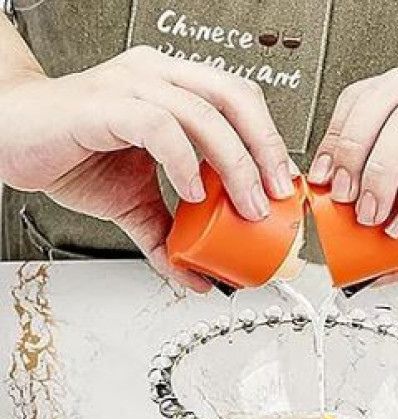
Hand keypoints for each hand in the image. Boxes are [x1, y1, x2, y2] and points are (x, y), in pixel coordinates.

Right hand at [0, 46, 292, 289]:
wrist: (10, 138)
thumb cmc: (73, 153)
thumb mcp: (136, 204)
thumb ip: (171, 236)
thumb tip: (199, 277)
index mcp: (174, 89)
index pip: (240, 102)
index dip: (270, 141)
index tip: (285, 187)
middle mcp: (158, 78)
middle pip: (235, 97)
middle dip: (266, 150)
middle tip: (277, 197)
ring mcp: (131, 85)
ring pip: (204, 112)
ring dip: (235, 164)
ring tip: (245, 205)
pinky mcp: (103, 105)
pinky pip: (158, 125)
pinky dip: (183, 161)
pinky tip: (193, 192)